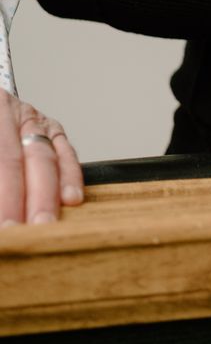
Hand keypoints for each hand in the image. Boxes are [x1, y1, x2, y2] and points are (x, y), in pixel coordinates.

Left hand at [0, 89, 83, 224]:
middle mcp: (15, 113)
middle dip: (27, 199)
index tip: (4, 224)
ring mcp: (36, 122)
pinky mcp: (53, 131)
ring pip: (49, 158)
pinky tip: (70, 199)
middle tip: (24, 230)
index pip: (2, 157)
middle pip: (26, 159)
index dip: (6, 193)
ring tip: (45, 224)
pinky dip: (70, 177)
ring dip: (48, 195)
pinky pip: (67, 154)